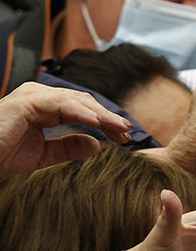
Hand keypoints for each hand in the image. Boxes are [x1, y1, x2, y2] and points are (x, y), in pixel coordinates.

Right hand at [0, 82, 131, 176]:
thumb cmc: (2, 154)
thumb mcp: (44, 154)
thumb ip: (68, 147)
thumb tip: (96, 145)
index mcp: (45, 107)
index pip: (84, 110)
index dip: (106, 122)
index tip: (125, 136)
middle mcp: (40, 97)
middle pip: (84, 102)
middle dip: (108, 117)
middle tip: (129, 132)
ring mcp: (33, 96)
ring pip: (76, 101)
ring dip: (101, 114)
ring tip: (119, 128)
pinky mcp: (26, 101)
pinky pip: (60, 103)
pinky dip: (81, 112)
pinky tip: (98, 123)